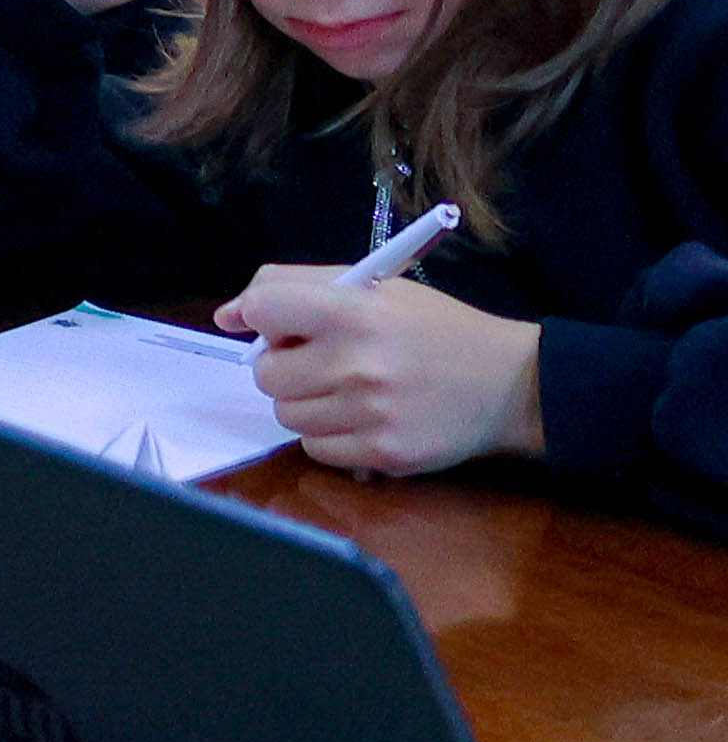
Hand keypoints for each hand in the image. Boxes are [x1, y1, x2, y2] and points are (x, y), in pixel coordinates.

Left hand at [218, 264, 548, 475]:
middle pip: (265, 373)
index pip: (264, 308)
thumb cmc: (436, 330)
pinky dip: (328, 435)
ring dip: (305, 402)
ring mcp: (371, 414)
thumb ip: (297, 288)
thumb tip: (228, 315)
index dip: (262, 316)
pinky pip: (315, 448)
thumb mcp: (378, 288)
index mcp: (356, 312)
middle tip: (321, 360)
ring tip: (347, 389)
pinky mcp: (383, 454)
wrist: (513, 385)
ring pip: (286, 414)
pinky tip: (362, 417)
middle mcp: (359, 364)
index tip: (279, 324)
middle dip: (284, 366)